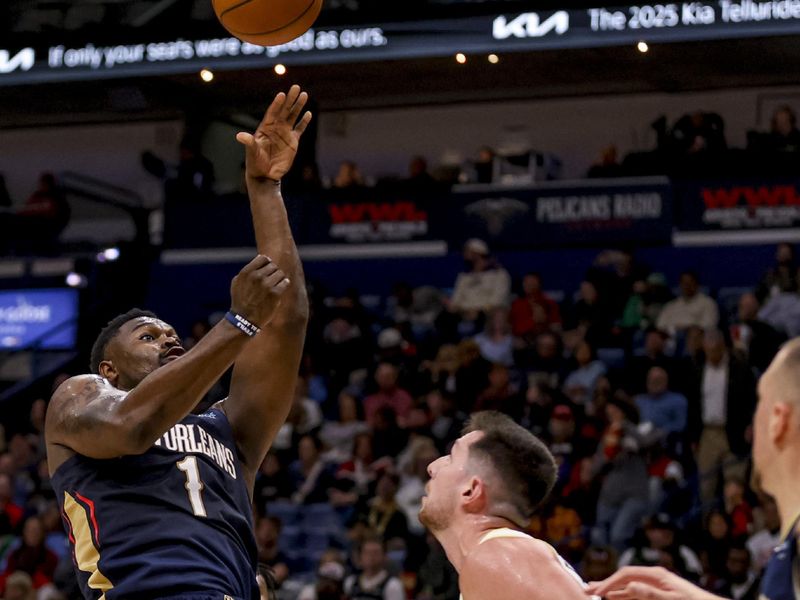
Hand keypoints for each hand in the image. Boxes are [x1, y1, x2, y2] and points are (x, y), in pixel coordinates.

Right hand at [230, 255, 290, 326]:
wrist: (244, 319)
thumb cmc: (240, 300)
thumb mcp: (237, 282)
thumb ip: (248, 270)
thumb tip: (260, 259)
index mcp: (247, 272)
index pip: (263, 258)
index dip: (266, 264)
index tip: (266, 272)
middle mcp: (256, 276)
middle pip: (273, 266)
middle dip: (272, 273)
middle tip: (269, 283)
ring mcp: (266, 285)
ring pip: (281, 273)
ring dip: (279, 279)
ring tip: (273, 287)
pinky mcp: (275, 293)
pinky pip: (285, 282)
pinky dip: (284, 285)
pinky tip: (279, 290)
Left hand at [236, 84, 312, 181]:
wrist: (265, 174)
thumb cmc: (255, 163)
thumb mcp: (252, 152)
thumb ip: (249, 143)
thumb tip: (240, 136)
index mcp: (265, 128)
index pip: (272, 112)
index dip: (277, 104)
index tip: (282, 95)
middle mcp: (276, 128)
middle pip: (284, 111)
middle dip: (290, 99)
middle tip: (296, 88)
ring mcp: (285, 133)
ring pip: (293, 116)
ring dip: (298, 106)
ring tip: (304, 95)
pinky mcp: (293, 142)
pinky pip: (299, 129)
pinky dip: (304, 122)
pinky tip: (308, 113)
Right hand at [585, 566, 724, 599]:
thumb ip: (651, 593)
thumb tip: (629, 586)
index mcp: (656, 575)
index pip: (626, 574)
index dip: (610, 582)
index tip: (597, 591)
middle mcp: (654, 577)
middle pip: (624, 578)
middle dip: (606, 584)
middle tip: (587, 590)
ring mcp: (656, 586)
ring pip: (628, 587)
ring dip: (612, 590)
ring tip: (596, 593)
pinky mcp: (658, 595)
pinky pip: (636, 594)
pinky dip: (623, 596)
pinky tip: (615, 598)